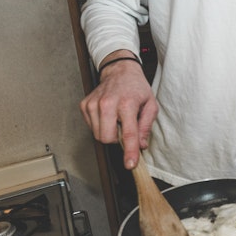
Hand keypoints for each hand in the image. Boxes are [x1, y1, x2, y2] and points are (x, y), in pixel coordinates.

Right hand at [79, 51, 156, 169]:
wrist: (120, 71)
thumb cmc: (136, 87)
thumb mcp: (150, 105)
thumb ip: (146, 126)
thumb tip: (141, 145)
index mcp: (127, 104)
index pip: (128, 134)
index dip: (129, 152)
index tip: (129, 164)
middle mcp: (108, 103)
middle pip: (107, 138)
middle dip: (116, 140)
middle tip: (124, 128)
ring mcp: (93, 104)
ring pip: (97, 135)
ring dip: (108, 132)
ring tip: (117, 118)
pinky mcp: (85, 105)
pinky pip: (91, 127)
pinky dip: (100, 125)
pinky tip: (108, 115)